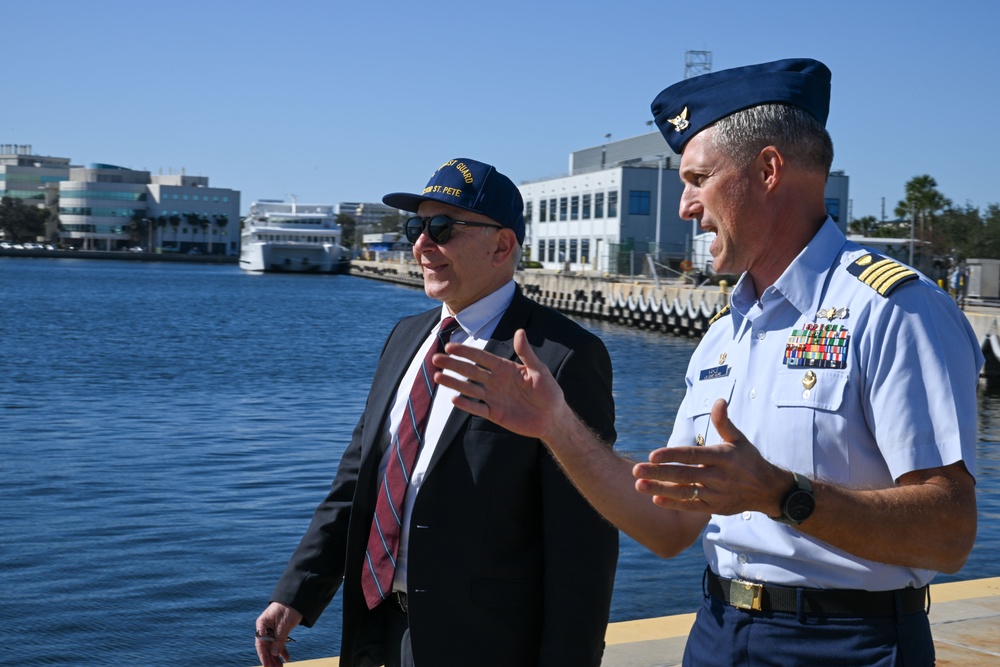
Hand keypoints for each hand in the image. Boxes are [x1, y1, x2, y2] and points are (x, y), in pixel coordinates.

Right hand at [255, 602, 302, 666]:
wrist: (297, 598)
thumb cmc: (288, 608)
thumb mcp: (284, 624)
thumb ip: (279, 639)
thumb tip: (274, 653)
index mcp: (262, 624)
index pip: (260, 644)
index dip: (263, 656)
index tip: (266, 666)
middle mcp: (265, 629)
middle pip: (266, 647)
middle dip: (270, 659)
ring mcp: (272, 630)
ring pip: (272, 647)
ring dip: (276, 657)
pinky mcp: (279, 631)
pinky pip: (279, 643)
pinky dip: (282, 651)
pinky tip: (286, 658)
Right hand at [433, 329, 569, 441]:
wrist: (553, 417)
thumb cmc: (549, 391)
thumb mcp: (539, 370)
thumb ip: (526, 353)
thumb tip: (519, 331)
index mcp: (505, 368)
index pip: (481, 357)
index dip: (466, 351)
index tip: (450, 346)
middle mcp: (495, 381)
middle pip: (470, 371)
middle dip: (453, 365)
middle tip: (435, 359)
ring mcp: (494, 397)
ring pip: (469, 388)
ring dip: (453, 383)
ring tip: (436, 377)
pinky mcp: (495, 414)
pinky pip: (477, 408)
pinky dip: (466, 404)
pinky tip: (454, 399)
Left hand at [632, 399, 786, 515]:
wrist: (768, 490)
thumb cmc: (749, 460)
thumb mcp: (739, 439)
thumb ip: (724, 422)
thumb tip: (719, 401)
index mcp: (722, 457)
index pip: (693, 455)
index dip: (672, 455)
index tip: (651, 455)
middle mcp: (718, 476)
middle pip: (684, 474)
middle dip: (658, 472)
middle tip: (636, 469)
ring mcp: (716, 494)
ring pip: (685, 492)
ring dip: (660, 489)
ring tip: (639, 485)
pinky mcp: (715, 508)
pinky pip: (692, 507)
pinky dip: (674, 504)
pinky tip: (655, 498)